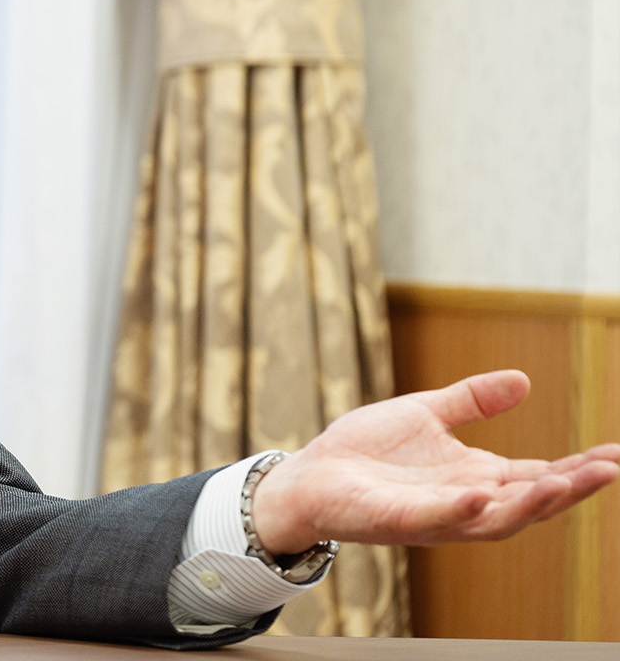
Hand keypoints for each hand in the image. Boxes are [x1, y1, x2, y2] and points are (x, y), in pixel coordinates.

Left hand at [250, 369, 619, 554]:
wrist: (310, 475)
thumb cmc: (367, 451)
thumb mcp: (426, 412)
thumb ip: (472, 401)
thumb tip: (524, 380)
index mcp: (477, 477)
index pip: (540, 476)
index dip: (578, 469)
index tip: (617, 455)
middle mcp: (466, 502)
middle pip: (531, 502)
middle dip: (573, 489)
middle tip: (611, 469)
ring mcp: (435, 516)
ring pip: (495, 519)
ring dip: (531, 504)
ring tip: (563, 484)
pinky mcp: (398, 519)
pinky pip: (436, 519)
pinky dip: (461, 510)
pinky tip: (482, 495)